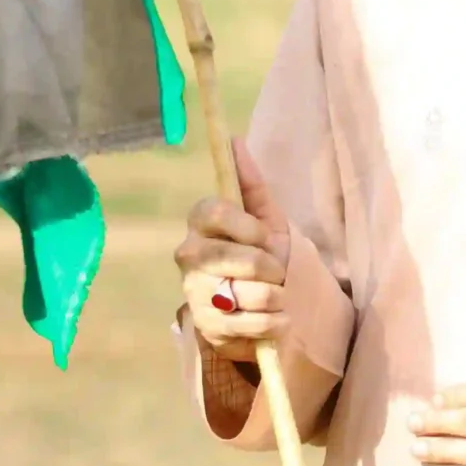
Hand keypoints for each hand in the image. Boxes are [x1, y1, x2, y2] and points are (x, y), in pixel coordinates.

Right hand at [174, 140, 289, 362]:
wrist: (263, 306)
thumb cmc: (261, 254)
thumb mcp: (265, 218)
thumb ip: (251, 183)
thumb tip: (236, 140)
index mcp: (200, 221)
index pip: (214, 211)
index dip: (246, 226)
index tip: (265, 237)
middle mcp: (188, 254)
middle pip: (230, 257)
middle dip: (268, 268)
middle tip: (277, 272)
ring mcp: (194, 291)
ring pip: (243, 293)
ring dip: (275, 297)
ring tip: (277, 296)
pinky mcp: (206, 325)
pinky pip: (249, 323)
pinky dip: (273, 322)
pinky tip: (275, 318)